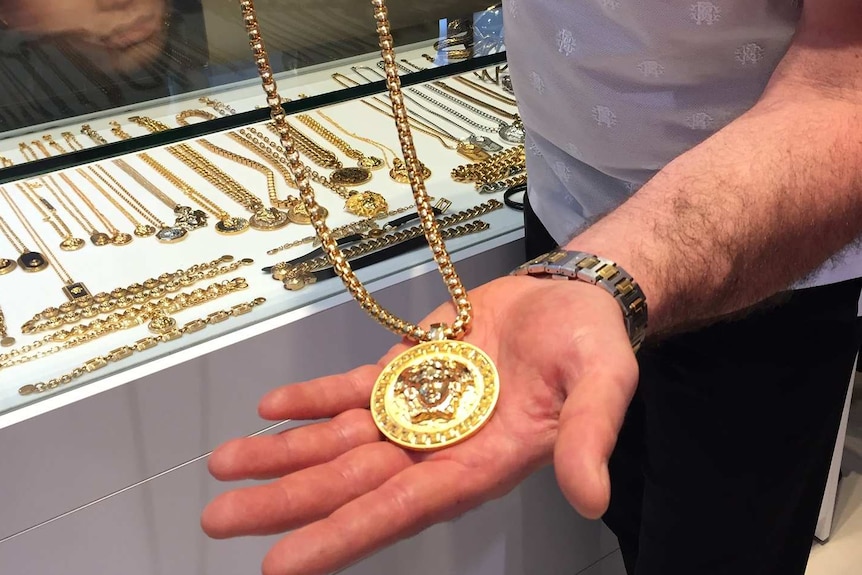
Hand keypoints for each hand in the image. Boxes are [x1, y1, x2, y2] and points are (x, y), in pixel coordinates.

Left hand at [201, 276, 638, 574]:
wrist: (569, 295)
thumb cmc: (591, 341)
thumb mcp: (602, 383)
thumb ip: (589, 436)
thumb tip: (589, 497)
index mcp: (480, 465)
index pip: (400, 509)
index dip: (343, 537)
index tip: (282, 565)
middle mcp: (439, 449)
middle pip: (352, 482)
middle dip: (287, 502)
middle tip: (219, 520)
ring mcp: (417, 410)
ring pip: (340, 441)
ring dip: (283, 454)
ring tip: (223, 466)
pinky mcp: (406, 373)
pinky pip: (351, 392)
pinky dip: (311, 401)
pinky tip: (271, 409)